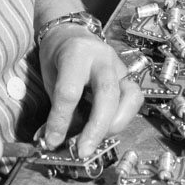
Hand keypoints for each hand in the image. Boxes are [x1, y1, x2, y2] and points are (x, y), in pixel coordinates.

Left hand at [38, 28, 142, 156]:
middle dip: (96, 128)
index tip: (52, 141)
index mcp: (76, 53)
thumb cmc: (57, 57)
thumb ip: (57, 108)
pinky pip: (135, 99)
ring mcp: (120, 66)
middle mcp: (102, 57)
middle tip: (83, 151)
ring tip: (97, 141)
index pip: (70, 91)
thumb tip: (58, 142)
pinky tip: (107, 128)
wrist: (71, 34)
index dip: (60, 120)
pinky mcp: (129, 76)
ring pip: (130, 97)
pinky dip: (124, 118)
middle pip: (107, 94)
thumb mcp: (50, 78)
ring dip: (116, 125)